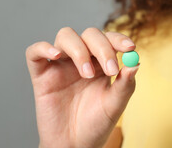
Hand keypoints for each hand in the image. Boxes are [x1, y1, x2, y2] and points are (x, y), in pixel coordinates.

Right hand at [26, 27, 138, 147]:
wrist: (75, 145)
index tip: (130, 47)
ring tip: (87, 75)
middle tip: (110, 70)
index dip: (119, 39)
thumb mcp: (115, 104)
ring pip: (66, 36)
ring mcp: (61, 64)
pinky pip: (34, 52)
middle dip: (102, 48)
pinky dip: (43, 48)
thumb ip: (126, 84)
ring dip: (79, 50)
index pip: (109, 39)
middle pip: (90, 34)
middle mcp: (82, 59)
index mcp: (101, 62)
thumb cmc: (96, 123)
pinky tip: (55, 56)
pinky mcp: (41, 75)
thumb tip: (136, 63)